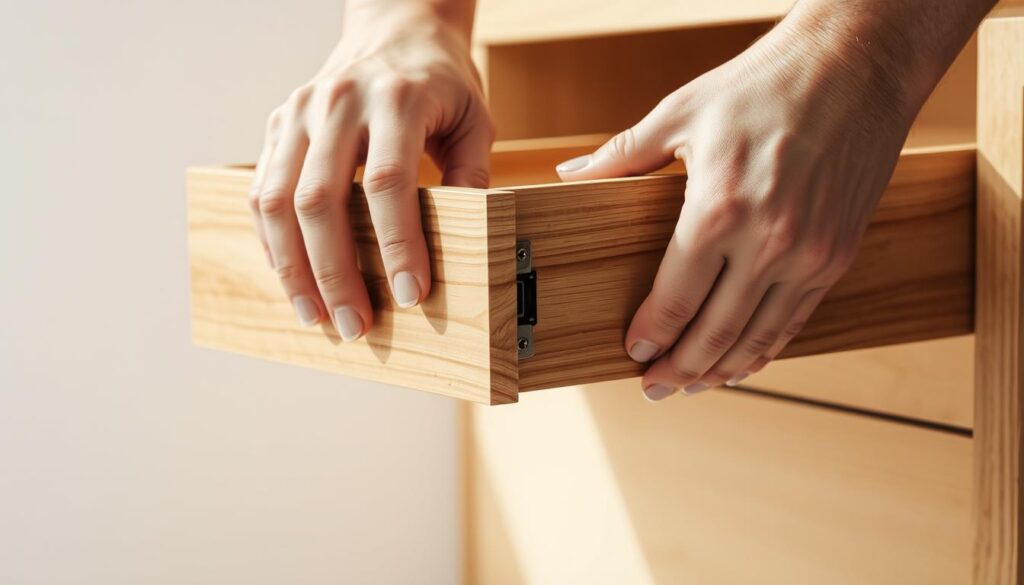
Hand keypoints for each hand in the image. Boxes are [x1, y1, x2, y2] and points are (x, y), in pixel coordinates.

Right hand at [250, 8, 493, 340]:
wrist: (395, 30)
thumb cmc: (440, 82)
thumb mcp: (473, 120)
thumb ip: (473, 176)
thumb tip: (471, 244)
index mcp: (395, 99)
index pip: (387, 182)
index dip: (397, 244)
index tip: (410, 295)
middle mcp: (337, 102)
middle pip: (320, 200)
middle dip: (336, 273)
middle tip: (356, 325)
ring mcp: (300, 110)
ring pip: (278, 199)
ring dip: (293, 267)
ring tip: (316, 315)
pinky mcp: (278, 123)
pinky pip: (262, 189)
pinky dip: (272, 240)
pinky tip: (291, 277)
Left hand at [556, 17, 915, 399]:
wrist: (859, 65)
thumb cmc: (766, 82)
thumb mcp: (681, 112)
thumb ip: (622, 155)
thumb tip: (572, 174)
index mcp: (718, 210)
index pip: (674, 300)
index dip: (650, 335)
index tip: (633, 352)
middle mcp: (768, 242)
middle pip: (714, 333)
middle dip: (679, 369)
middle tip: (655, 388)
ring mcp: (810, 254)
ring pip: (759, 338)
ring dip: (723, 371)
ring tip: (694, 386)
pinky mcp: (839, 254)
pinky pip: (797, 319)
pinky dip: (768, 348)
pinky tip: (746, 360)